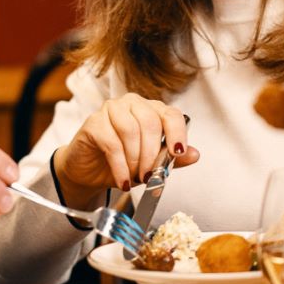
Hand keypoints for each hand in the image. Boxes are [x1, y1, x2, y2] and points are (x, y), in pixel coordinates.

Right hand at [51, 94, 198, 208]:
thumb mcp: (151, 164)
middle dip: (152, 154)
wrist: (88, 172)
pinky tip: (122, 179)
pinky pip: (112, 143)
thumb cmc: (120, 163)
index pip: (171, 114)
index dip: (177, 133)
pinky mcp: (93, 122)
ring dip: (135, 159)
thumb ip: (172, 159)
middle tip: (149, 175)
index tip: (177, 152)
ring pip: (131, 129)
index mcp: (150, 110)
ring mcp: (110, 110)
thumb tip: (195, 155)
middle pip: (150, 122)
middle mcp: (131, 104)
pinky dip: (120, 166)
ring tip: (134, 177)